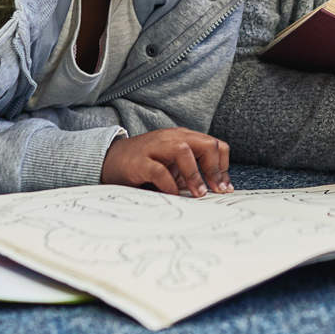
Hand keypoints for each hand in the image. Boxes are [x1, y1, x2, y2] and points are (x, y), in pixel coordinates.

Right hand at [101, 129, 231, 196]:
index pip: (214, 144)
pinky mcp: (139, 161)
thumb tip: (215, 189)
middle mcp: (171, 138)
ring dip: (195, 174)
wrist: (110, 159)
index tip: (224, 188)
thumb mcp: (172, 165)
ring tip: (199, 194)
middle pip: (205, 144)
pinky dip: (169, 184)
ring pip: (183, 150)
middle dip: (215, 169)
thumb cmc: (145, 164)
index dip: (223, 166)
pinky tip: (174, 195)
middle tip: (217, 191)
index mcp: (183, 138)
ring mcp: (155, 147)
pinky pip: (158, 170)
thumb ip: (191, 173)